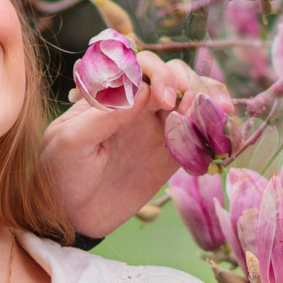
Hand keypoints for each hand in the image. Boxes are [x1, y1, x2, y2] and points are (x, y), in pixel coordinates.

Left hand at [40, 51, 203, 239]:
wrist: (71, 217)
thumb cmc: (60, 174)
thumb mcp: (70, 142)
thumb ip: (102, 115)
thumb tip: (141, 91)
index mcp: (111, 94)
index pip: (141, 65)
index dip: (157, 73)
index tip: (161, 98)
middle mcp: (137, 105)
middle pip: (174, 75)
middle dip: (188, 83)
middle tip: (186, 109)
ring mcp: (157, 127)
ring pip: (192, 98)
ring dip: (208, 98)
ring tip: (216, 113)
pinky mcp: (173, 153)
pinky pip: (200, 133)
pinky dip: (216, 127)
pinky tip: (222, 133)